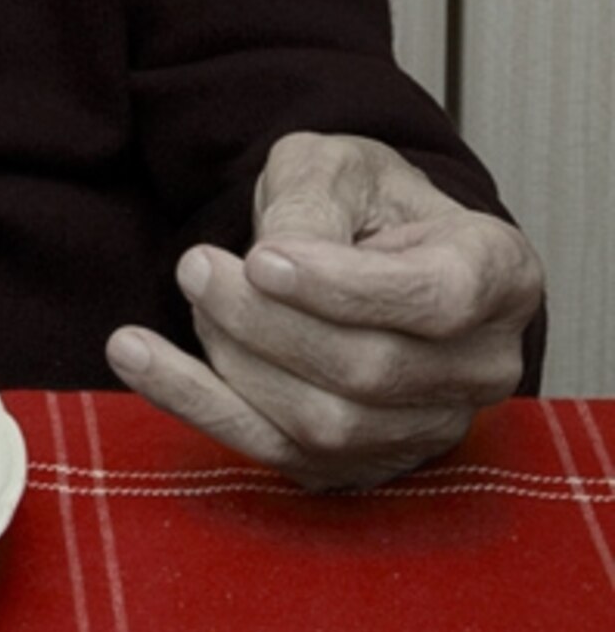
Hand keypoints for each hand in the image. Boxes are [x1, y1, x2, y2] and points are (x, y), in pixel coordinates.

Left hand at [105, 130, 544, 490]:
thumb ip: (314, 204)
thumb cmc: (364, 201)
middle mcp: (481, 367)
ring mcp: (425, 428)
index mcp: (498, 275)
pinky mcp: (358, 464)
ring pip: (325, 423)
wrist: (359, 246)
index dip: (343, 288)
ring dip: (236, 359)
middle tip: (197, 265)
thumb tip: (278, 262)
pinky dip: (194, 403)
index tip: (262, 257)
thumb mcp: (339, 168)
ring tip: (193, 291)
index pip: (434, 300)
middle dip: (267, 322)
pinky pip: (272, 451)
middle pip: (371, 370)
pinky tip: (133, 354)